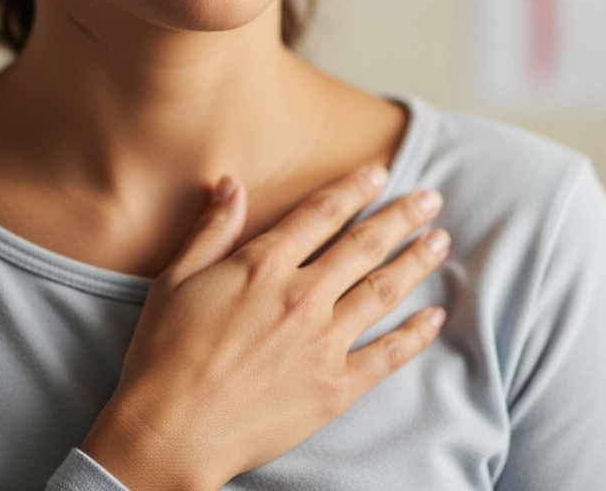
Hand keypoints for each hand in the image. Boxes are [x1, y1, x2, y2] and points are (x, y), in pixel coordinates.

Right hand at [80, 164, 449, 490]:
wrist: (167, 434)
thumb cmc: (164, 355)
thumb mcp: (176, 278)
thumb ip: (212, 228)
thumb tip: (230, 183)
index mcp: (264, 264)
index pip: (322, 213)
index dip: (355, 187)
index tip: (381, 171)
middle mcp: (302, 295)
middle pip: (365, 244)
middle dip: (402, 216)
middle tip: (431, 198)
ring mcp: (323, 342)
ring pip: (383, 290)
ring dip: (417, 262)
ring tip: (441, 240)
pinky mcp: (334, 388)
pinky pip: (386, 355)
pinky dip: (415, 335)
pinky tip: (435, 317)